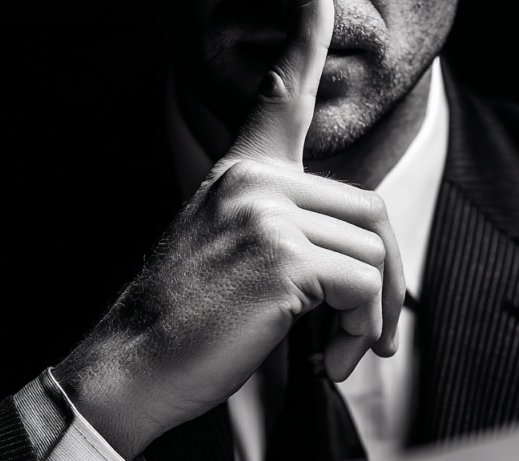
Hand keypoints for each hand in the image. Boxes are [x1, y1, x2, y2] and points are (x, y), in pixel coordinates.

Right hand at [53, 0, 404, 460]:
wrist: (132, 366)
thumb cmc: (183, 322)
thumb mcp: (224, 251)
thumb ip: (278, 227)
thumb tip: (355, 253)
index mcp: (239, 175)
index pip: (281, 99)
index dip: (306, 44)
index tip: (321, 0)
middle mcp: (254, 182)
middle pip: (369, 211)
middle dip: (386, 278)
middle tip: (368, 333)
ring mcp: (268, 216)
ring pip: (373, 254)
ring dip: (368, 316)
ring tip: (337, 352)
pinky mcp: (283, 259)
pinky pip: (364, 287)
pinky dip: (360, 329)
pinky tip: (330, 358)